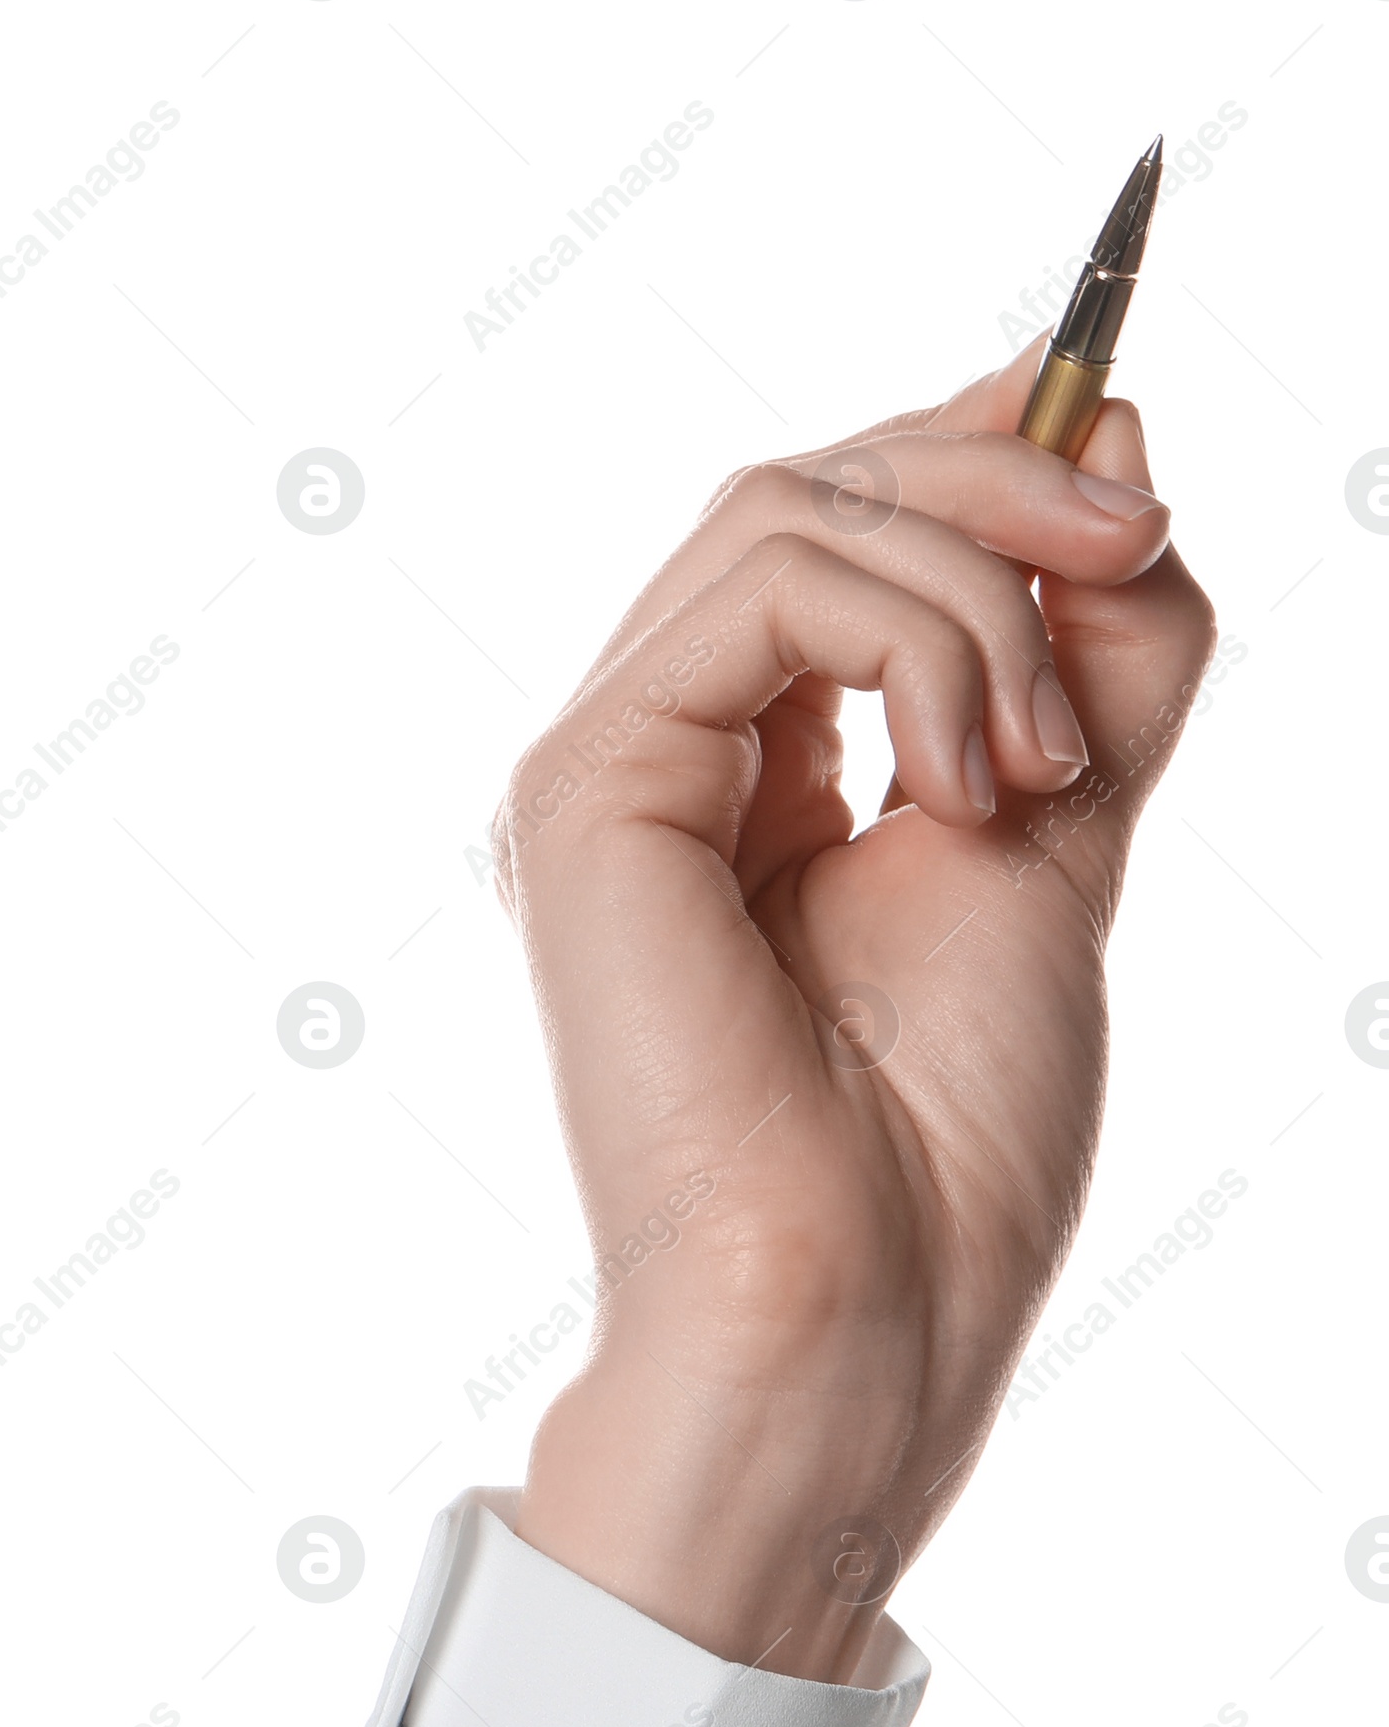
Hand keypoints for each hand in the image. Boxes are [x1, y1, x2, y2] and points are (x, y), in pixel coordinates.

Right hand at [501, 339, 1216, 1680]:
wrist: (861, 1316)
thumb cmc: (944, 1149)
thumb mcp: (1063, 843)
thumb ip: (1087, 656)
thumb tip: (1118, 439)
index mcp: (756, 783)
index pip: (845, 539)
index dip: (973, 442)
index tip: (1108, 411)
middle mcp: (670, 759)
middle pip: (817, 489)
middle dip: (1001, 484)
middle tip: (1137, 538)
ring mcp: (618, 768)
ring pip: (791, 510)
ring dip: (974, 584)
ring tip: (1048, 758)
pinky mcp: (589, 789)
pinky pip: (764, 589)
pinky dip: (909, 635)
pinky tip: (970, 772)